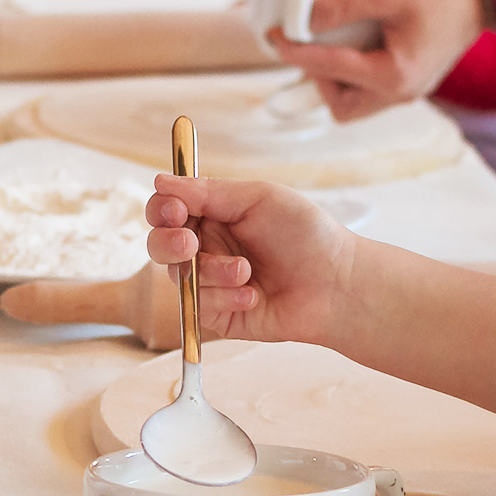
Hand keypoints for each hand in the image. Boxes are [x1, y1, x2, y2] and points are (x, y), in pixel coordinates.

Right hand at [145, 174, 359, 344]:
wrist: (337, 284)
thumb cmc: (307, 234)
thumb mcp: (259, 199)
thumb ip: (209, 192)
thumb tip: (161, 181)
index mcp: (214, 215)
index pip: (167, 209)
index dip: (162, 209)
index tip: (175, 209)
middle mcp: (207, 248)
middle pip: (159, 244)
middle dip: (169, 243)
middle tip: (189, 243)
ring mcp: (210, 283)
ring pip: (179, 277)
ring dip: (212, 272)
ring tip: (248, 272)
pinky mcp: (217, 315)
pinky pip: (199, 307)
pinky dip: (224, 299)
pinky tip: (253, 297)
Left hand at [271, 0, 485, 121]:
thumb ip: (340, 8)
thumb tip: (302, 20)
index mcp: (394, 77)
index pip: (328, 69)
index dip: (294, 51)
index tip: (275, 35)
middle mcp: (402, 92)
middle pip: (341, 106)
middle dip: (319, 80)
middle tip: (311, 45)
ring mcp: (410, 88)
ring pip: (357, 101)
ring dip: (337, 77)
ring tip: (332, 43)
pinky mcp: (415, 76)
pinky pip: (374, 85)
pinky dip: (357, 68)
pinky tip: (355, 41)